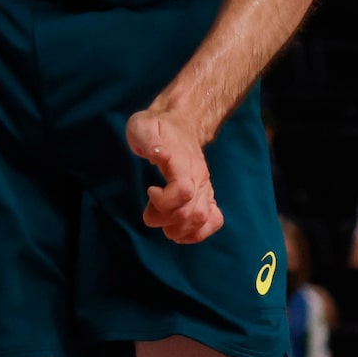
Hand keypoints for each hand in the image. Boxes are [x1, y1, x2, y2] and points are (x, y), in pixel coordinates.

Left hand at [126, 107, 222, 244]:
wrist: (180, 123)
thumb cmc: (157, 127)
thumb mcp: (143, 126)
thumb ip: (149, 141)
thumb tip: (160, 155)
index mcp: (183, 162)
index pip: (184, 191)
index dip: (164, 200)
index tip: (150, 190)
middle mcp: (199, 177)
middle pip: (191, 212)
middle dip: (164, 219)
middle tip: (149, 210)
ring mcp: (205, 187)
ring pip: (202, 220)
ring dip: (178, 229)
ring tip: (162, 220)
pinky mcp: (207, 195)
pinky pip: (214, 221)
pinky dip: (197, 233)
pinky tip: (179, 229)